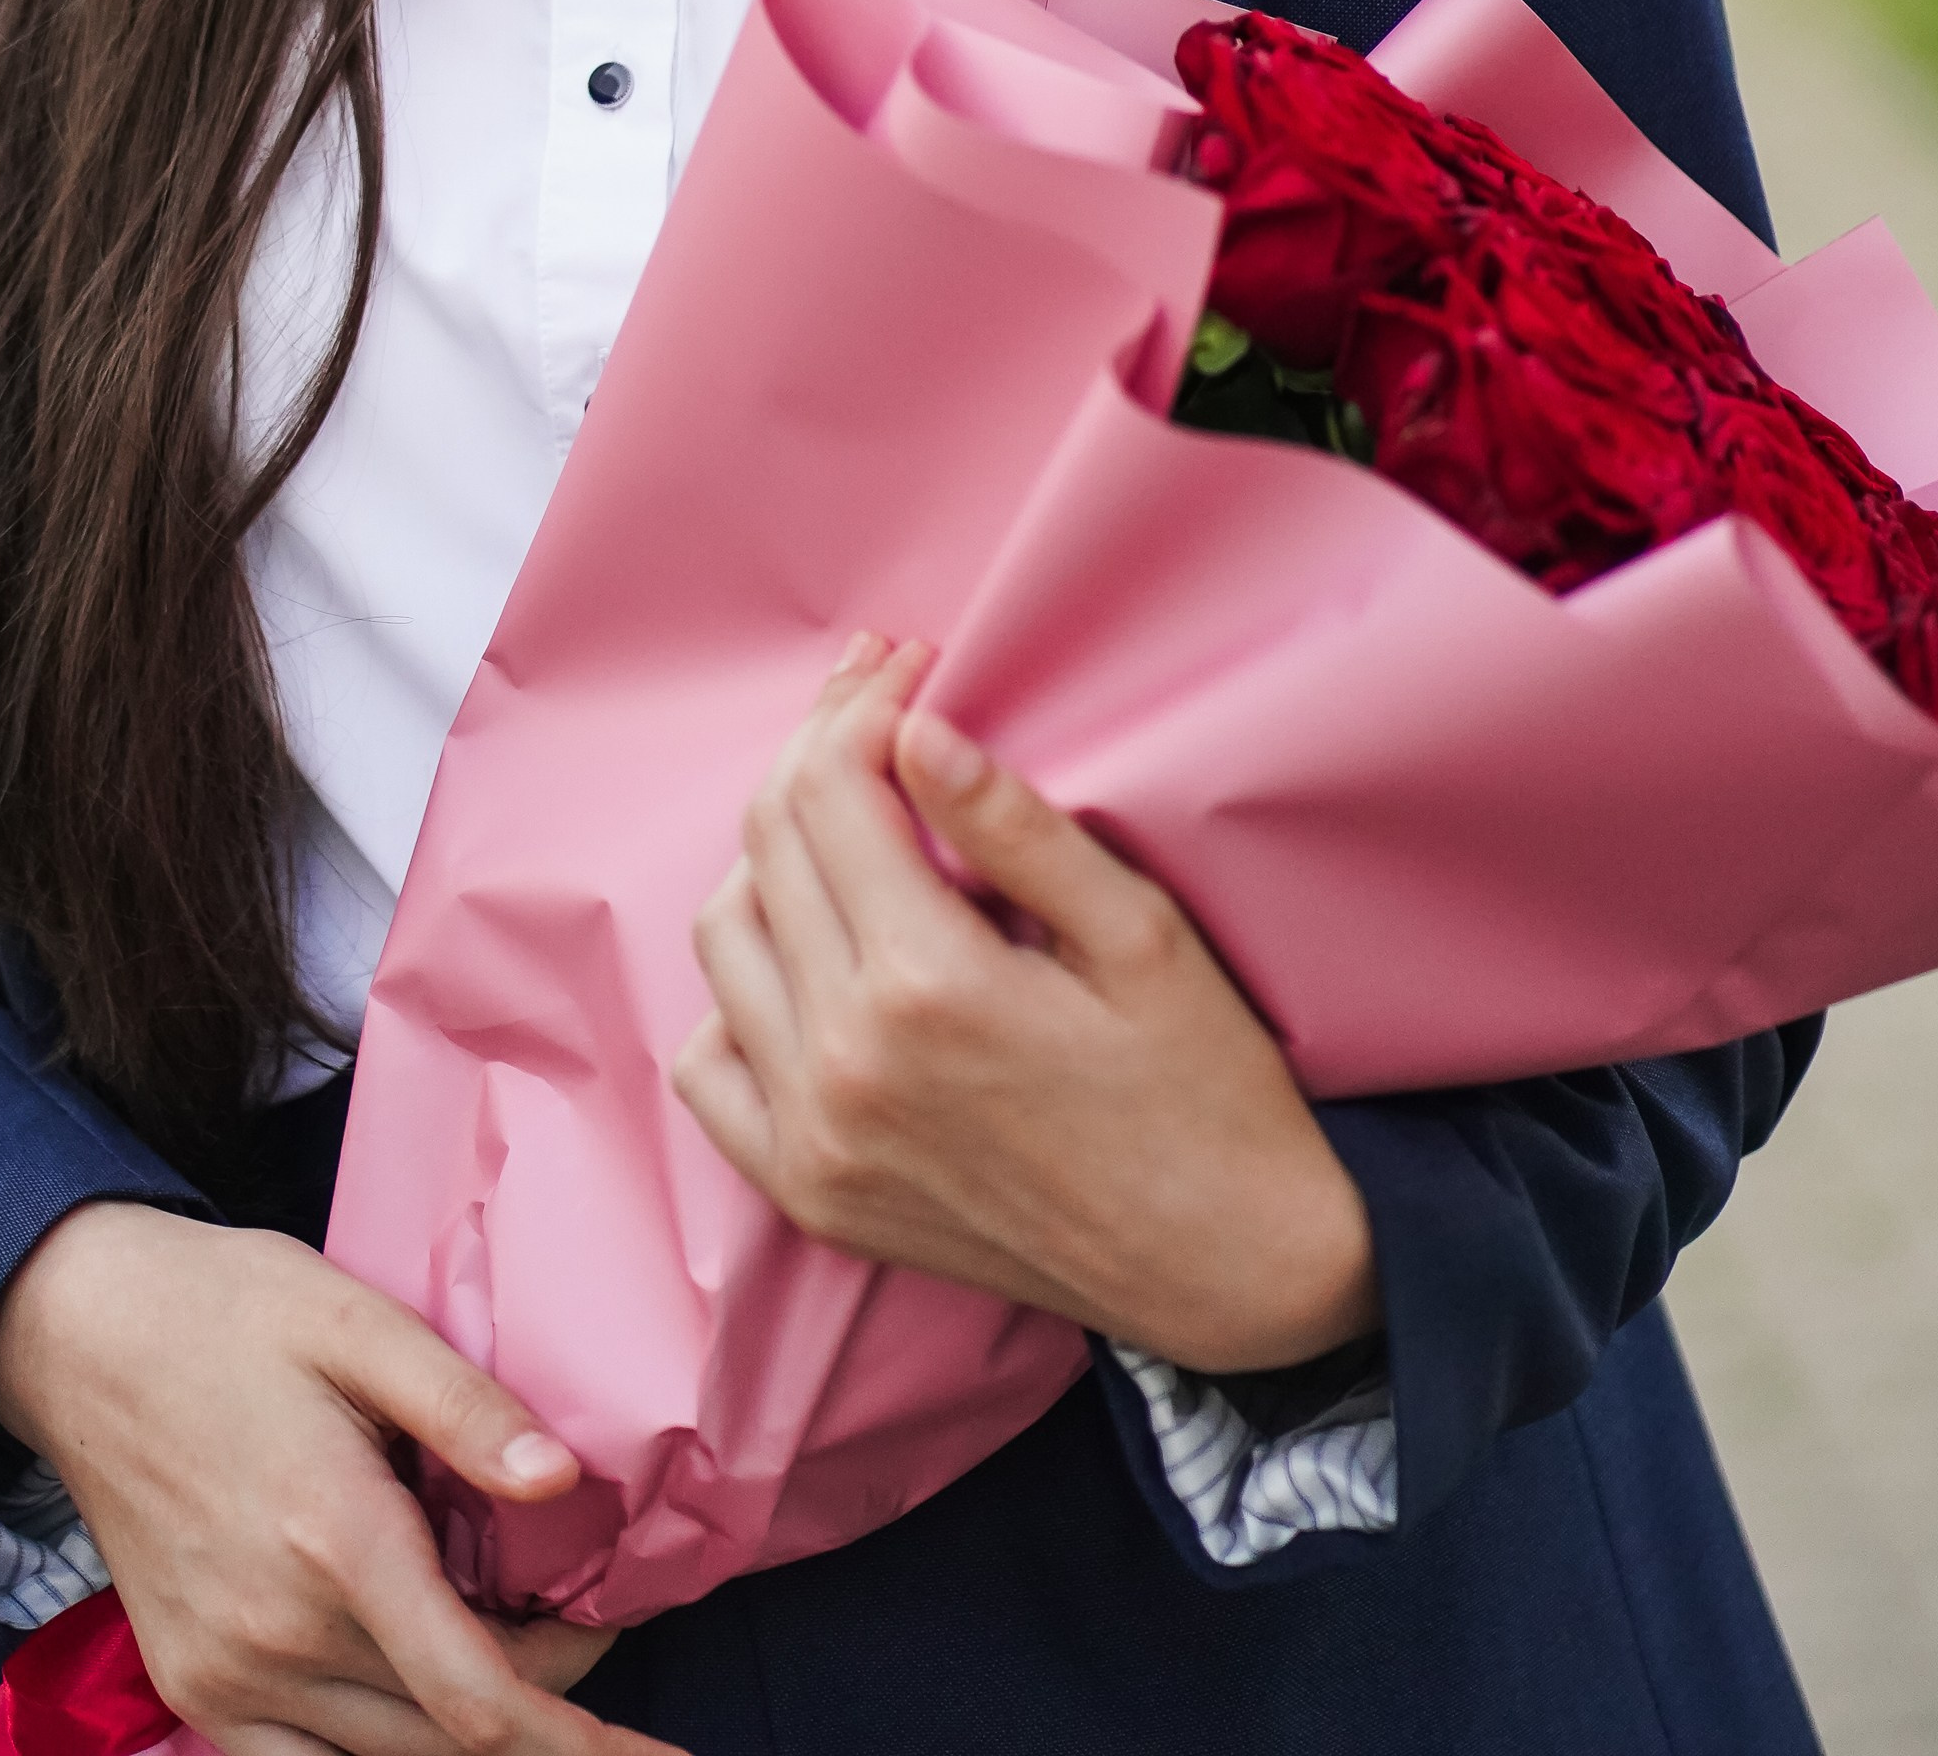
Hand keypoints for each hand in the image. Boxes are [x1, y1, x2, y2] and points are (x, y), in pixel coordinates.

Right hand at [0, 1206, 681, 1755]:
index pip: (476, 1696)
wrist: (77, 1336)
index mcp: (332, 1541)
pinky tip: (430, 1697)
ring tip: (536, 1672)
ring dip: (467, 1732)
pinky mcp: (192, 1685)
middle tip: (602, 1651)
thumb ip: (464, 1406)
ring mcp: (223, 1675)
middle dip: (545, 1721)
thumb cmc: (224, 1311)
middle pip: (444, 1739)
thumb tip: (563, 1479)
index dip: (576, 1732)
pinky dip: (380, 1746)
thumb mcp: (355, 1321)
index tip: (651, 1746)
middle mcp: (274, 1633)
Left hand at [672, 638, 1378, 1378]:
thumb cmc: (1205, 1091)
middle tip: (882, 701)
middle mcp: (842, 1064)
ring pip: (722, 940)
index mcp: (926, 986)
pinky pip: (710, 1068)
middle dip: (819, 747)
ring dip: (771, 855)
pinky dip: (738, 989)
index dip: (864, 702)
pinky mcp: (811, 1197)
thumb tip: (920, 730)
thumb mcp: (1141, 934)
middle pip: (769, 846)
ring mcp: (814, 1141)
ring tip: (847, 812)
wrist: (1227, 1270)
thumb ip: (1017, 829)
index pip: (832, 790)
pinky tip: (806, 950)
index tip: (913, 665)